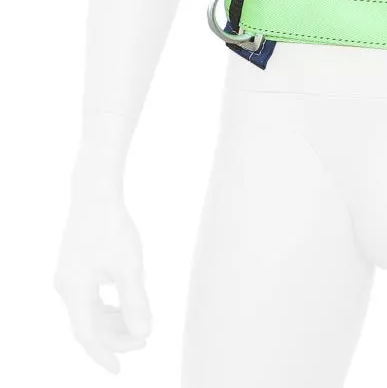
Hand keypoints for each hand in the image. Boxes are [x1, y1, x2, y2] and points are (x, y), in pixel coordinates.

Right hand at [55, 194, 151, 372]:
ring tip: (139, 324)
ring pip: (89, 312)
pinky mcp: (75, 266)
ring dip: (113, 322)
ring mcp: (69, 277)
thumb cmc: (112, 226)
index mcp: (75, 290)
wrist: (95, 193)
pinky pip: (89, 298)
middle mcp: (66, 287)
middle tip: (144, 340)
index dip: (104, 354)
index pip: (87, 335)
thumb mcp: (129, 265)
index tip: (119, 370)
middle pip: (89, 325)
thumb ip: (135, 301)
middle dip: (116, 337)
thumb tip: (143, 332)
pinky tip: (126, 304)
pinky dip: (107, 307)